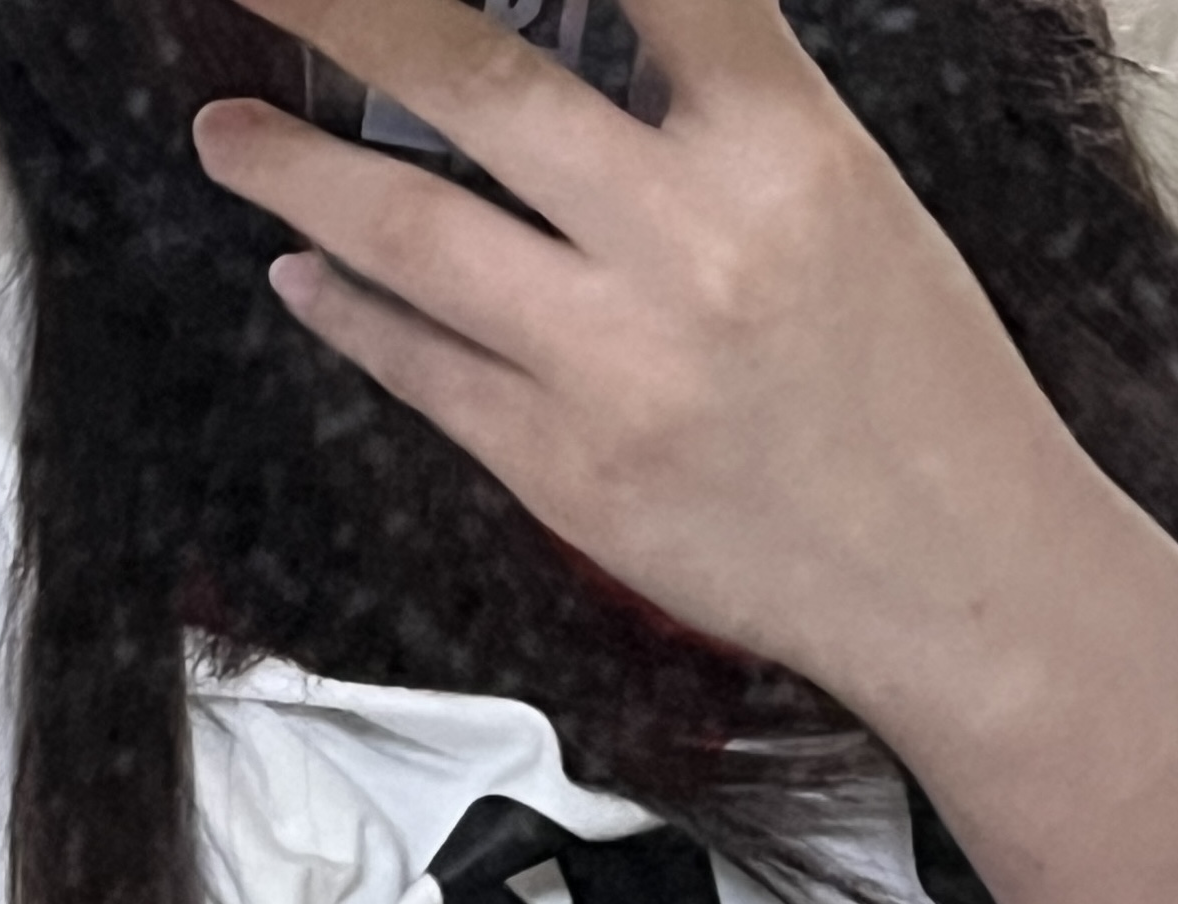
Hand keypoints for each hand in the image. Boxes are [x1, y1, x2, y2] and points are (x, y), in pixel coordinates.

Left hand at [191, 0, 1103, 723]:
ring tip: (225, 132)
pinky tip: (302, 275)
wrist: (952, 573)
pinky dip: (351, 316)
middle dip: (339, 14)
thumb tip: (562, 53)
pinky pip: (425, 373)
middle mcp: (686, 240)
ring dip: (295, 174)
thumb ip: (710, 114)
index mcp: (780, 142)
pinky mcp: (565, 472)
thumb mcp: (844, 196)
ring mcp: (612, 364)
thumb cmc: (915, 385)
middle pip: (471, 80)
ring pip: (410, 235)